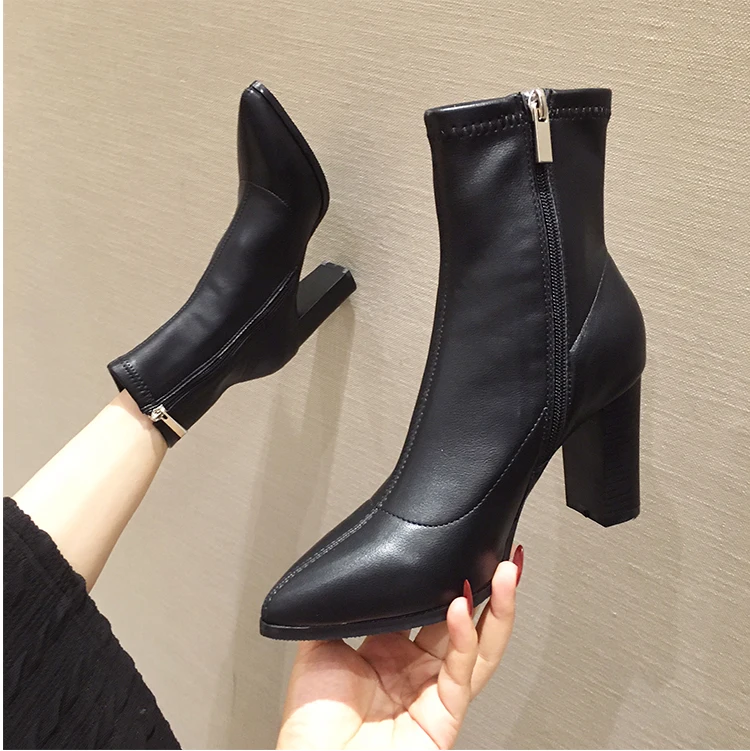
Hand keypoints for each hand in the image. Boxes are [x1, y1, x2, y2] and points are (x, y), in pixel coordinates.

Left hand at [277, 546, 522, 748]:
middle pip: (463, 622)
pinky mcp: (445, 713)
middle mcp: (416, 670)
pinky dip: (466, 637)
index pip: (427, 606)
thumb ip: (341, 610)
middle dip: (484, 589)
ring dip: (497, 608)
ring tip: (506, 573)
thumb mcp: (320, 646)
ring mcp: (433, 691)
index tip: (457, 552)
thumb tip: (349, 576)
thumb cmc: (311, 722)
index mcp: (388, 652)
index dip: (445, 581)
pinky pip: (461, 669)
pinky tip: (464, 607)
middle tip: (497, 556)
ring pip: (479, 645)